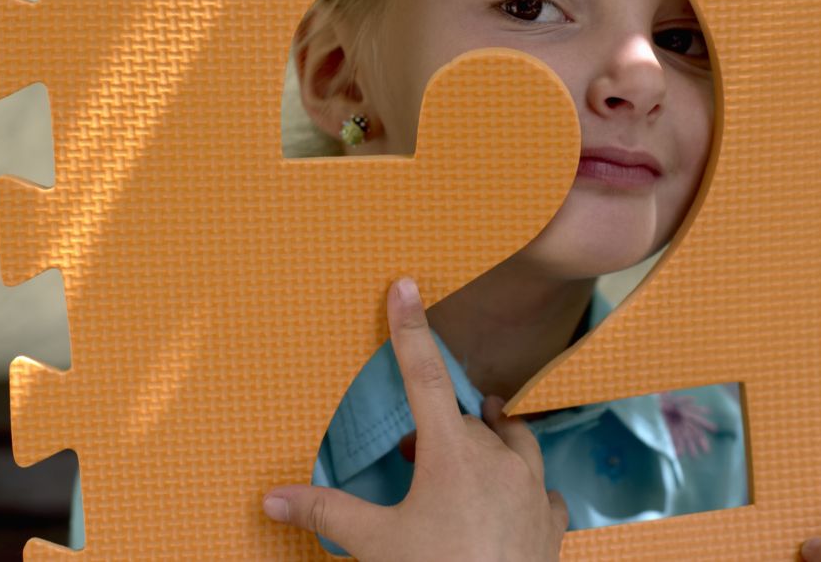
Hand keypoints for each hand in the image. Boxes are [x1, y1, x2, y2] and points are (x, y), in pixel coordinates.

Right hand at [262, 277, 568, 560]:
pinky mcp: (550, 519)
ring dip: (485, 443)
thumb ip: (326, 512)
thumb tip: (270, 497)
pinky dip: (520, 486)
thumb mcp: (376, 544)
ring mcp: (531, 488)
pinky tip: (505, 503)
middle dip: (435, 432)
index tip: (406, 285)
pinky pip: (539, 485)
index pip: (423, 375)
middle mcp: (498, 459)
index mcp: (452, 455)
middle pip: (462, 421)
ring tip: (463, 460)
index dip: (410, 329)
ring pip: (510, 440)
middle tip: (410, 458)